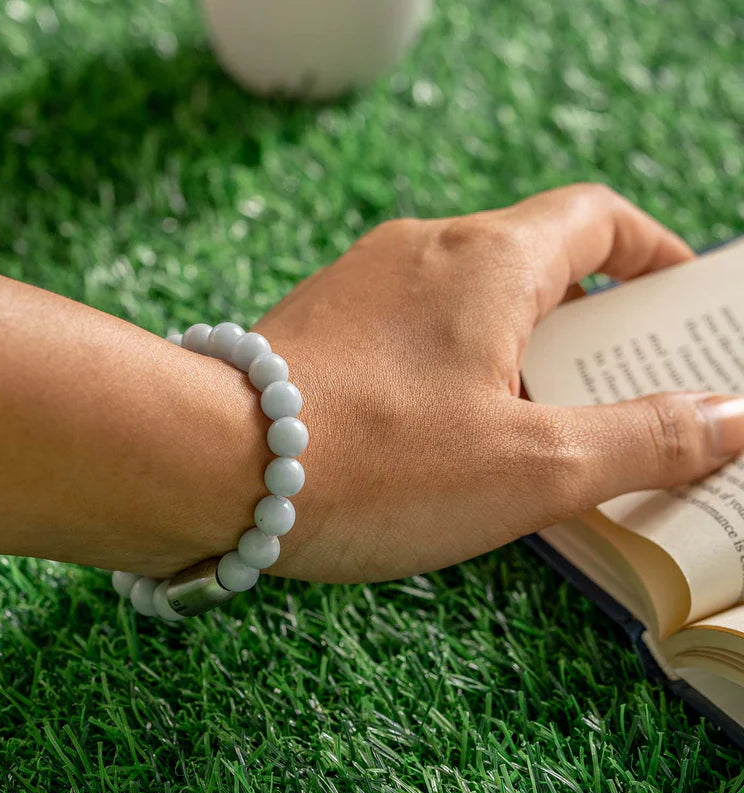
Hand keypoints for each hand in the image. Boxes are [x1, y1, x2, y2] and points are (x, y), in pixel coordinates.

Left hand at [254, 183, 742, 582]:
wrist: (209, 463)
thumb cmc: (374, 460)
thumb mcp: (534, 465)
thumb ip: (643, 439)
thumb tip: (729, 418)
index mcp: (488, 259)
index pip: (598, 218)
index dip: (649, 255)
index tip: (672, 304)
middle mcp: (421, 250)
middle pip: (532, 265)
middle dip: (584, 326)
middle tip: (613, 395)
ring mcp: (360, 285)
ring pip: (462, 305)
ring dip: (509, 355)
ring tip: (527, 431)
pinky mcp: (318, 328)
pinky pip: (405, 336)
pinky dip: (444, 372)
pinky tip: (438, 437)